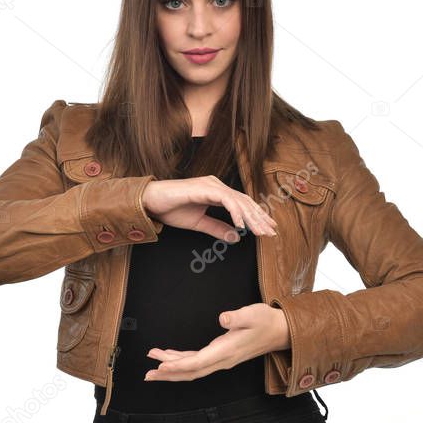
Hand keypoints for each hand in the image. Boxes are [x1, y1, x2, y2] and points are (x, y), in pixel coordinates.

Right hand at [141, 176, 276, 241]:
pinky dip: (235, 212)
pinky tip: (241, 225)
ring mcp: (211, 185)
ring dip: (251, 217)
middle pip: (244, 201)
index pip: (242, 204)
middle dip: (259, 218)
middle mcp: (216, 185)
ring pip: (238, 201)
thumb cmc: (171, 210)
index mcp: (217, 192)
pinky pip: (225, 200)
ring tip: (260, 232)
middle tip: (271, 232)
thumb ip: (218, 229)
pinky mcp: (204, 188)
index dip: (256, 217)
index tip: (267, 230)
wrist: (150, 202)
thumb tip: (236, 238)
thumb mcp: (199, 223)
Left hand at [144, 304, 290, 382]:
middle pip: (190, 372)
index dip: (178, 365)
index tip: (161, 365)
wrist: (279, 332)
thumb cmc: (266, 322)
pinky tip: (169, 357)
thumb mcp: (253, 314)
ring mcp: (220, 359)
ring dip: (171, 367)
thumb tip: (223, 318)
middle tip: (147, 374)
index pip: (198, 362)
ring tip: (152, 363)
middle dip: (168, 374)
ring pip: (192, 369)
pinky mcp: (220, 355)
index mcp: (227, 351)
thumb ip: (237, 317)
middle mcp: (222, 360)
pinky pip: (197, 362)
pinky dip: (181, 361)